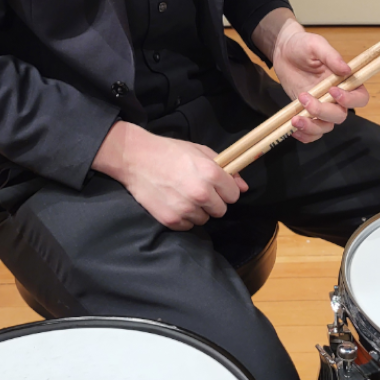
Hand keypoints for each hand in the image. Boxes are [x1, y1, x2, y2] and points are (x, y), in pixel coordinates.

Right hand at [93, 121, 246, 229]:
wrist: (136, 159)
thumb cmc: (171, 152)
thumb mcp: (202, 152)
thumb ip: (226, 171)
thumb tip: (244, 188)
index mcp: (211, 174)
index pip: (234, 195)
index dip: (226, 191)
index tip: (217, 187)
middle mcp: (200, 193)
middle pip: (221, 210)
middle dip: (214, 202)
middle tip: (199, 192)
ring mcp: (185, 208)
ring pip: (204, 219)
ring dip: (198, 211)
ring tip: (184, 196)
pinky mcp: (170, 220)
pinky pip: (187, 226)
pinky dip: (184, 218)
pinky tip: (174, 203)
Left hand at [264, 16, 367, 142]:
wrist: (283, 51)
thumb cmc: (303, 45)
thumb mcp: (317, 45)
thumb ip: (331, 56)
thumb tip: (347, 69)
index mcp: (346, 81)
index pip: (360, 98)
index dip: (350, 100)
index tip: (332, 91)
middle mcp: (336, 98)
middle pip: (340, 115)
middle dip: (323, 111)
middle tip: (304, 97)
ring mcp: (322, 107)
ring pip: (326, 127)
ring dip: (312, 126)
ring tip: (295, 119)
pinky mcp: (307, 114)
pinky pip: (312, 133)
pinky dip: (305, 135)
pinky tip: (292, 127)